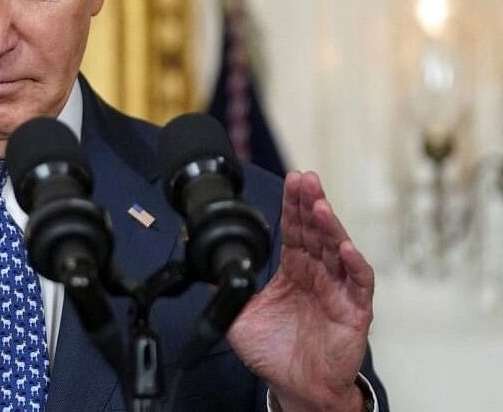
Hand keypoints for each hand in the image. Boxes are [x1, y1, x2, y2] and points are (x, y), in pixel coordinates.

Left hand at [227, 171, 373, 411]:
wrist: (296, 388)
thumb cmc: (275, 352)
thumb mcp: (240, 316)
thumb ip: (227, 288)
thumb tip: (209, 266)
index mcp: (294, 271)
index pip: (294, 230)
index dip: (292, 205)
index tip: (291, 180)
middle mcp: (318, 275)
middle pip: (316, 232)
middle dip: (311, 203)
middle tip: (306, 179)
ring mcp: (338, 290)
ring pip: (338, 250)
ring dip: (330, 227)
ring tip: (320, 205)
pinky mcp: (355, 311)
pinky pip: (358, 283)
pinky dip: (354, 264)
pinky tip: (345, 247)